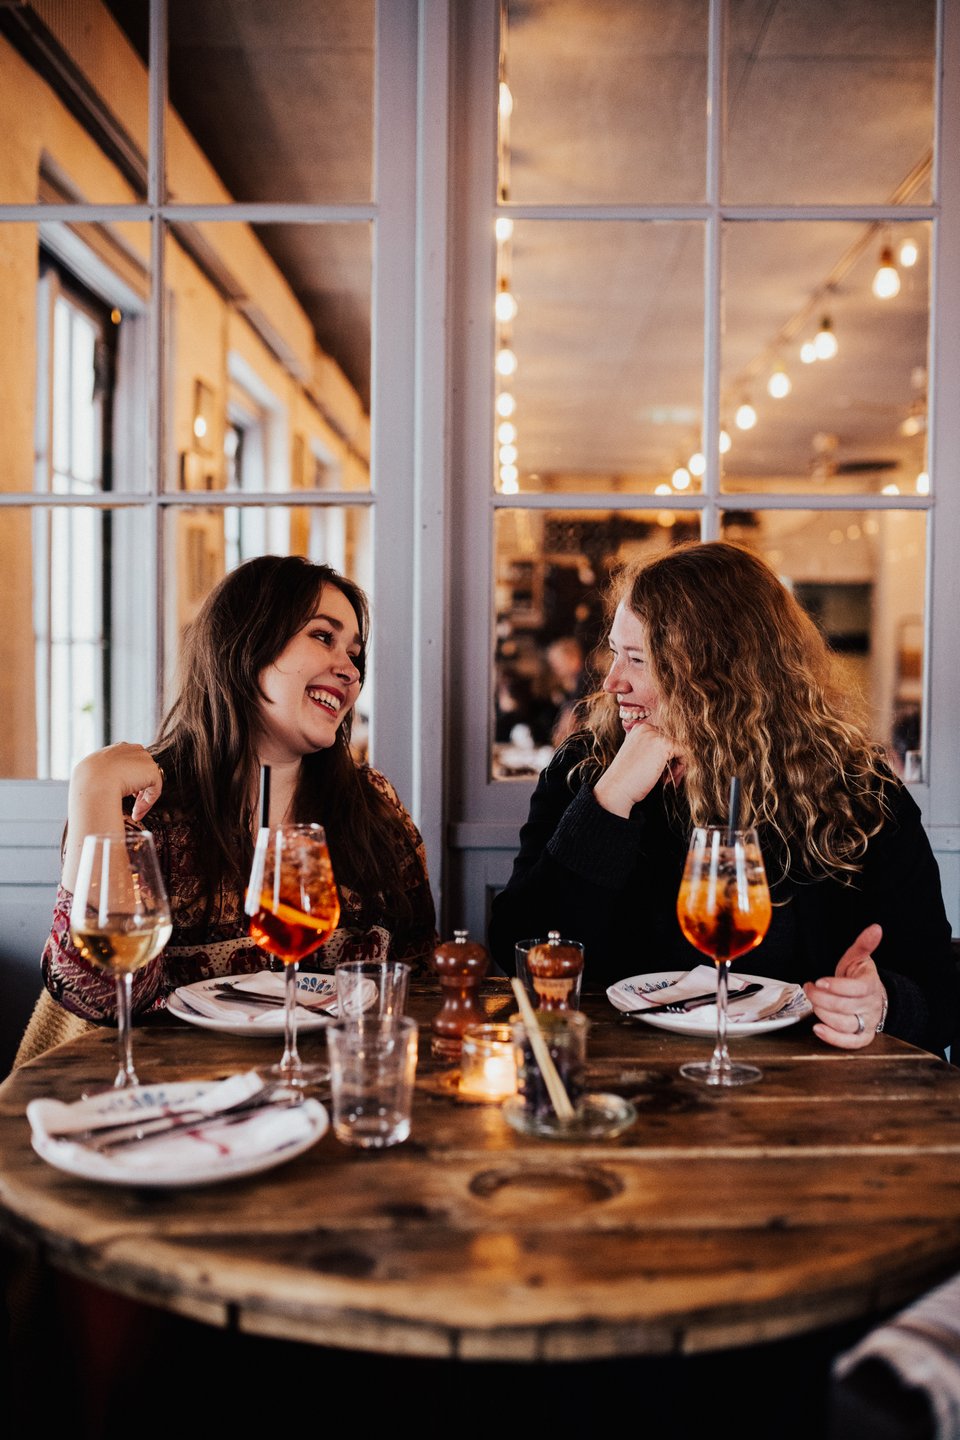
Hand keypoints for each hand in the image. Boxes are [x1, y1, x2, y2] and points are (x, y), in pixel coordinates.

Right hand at [63, 743, 164, 889]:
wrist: (92, 786)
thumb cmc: (85, 789)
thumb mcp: (87, 781)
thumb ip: (99, 782)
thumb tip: (100, 796)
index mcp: (110, 750)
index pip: (125, 759)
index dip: (127, 778)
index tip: (122, 794)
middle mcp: (126, 749)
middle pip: (140, 767)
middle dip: (138, 786)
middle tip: (132, 805)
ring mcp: (140, 758)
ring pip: (148, 778)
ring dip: (142, 797)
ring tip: (134, 811)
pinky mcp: (150, 769)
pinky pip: (155, 788)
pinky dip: (148, 802)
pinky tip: (136, 812)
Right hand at [593, 720, 681, 817]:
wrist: (617, 788)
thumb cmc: (627, 778)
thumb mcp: (640, 757)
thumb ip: (653, 749)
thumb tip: (675, 751)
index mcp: (639, 729)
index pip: (665, 738)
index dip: (666, 756)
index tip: (661, 773)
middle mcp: (647, 727)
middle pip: (674, 742)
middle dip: (673, 761)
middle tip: (665, 778)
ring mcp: (655, 734)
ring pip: (680, 747)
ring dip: (677, 766)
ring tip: (665, 780)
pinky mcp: (664, 744)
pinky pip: (684, 753)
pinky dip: (680, 768)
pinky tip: (666, 780)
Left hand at [803, 923, 887, 1049]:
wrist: (872, 997)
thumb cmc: (860, 977)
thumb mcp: (859, 959)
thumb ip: (864, 945)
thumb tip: (875, 928)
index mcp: (871, 986)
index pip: (856, 989)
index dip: (836, 986)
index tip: (819, 981)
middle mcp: (870, 1006)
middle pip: (846, 1007)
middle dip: (821, 998)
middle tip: (808, 989)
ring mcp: (867, 1023)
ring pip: (846, 1024)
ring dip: (823, 1015)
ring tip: (811, 1004)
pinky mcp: (862, 1037)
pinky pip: (850, 1042)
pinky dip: (833, 1038)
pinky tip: (818, 1028)